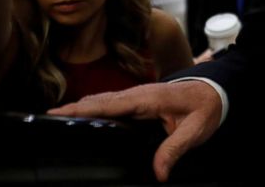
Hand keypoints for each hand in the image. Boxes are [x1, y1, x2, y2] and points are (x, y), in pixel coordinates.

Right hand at [48, 81, 221, 182]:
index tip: (58, 113)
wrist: (218, 90)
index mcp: (149, 97)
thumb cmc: (208, 106)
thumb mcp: (196, 129)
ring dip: (82, 107)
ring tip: (57, 118)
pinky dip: (95, 108)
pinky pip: (113, 104)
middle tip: (46, 118)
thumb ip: (176, 149)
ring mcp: (139, 96)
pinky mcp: (141, 101)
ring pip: (105, 101)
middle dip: (73, 108)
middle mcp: (140, 94)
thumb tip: (159, 173)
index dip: (82, 108)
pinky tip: (85, 117)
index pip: (109, 103)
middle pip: (100, 101)